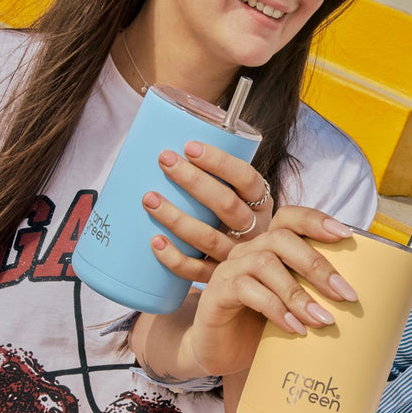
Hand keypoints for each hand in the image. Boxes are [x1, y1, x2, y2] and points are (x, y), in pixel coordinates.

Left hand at [141, 140, 272, 284]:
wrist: (255, 273)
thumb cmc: (233, 220)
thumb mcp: (239, 197)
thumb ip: (216, 175)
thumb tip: (169, 134)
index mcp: (262, 203)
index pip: (246, 179)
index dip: (220, 162)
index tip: (189, 146)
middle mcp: (255, 230)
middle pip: (226, 205)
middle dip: (193, 181)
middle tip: (164, 160)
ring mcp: (237, 256)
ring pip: (208, 238)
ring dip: (176, 218)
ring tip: (149, 199)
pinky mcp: (220, 279)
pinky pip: (197, 271)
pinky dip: (174, 258)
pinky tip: (154, 242)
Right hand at [185, 205, 357, 376]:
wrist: (221, 353)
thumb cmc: (261, 327)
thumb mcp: (293, 306)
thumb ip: (315, 293)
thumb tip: (358, 296)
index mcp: (268, 247)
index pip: (290, 217)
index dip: (316, 220)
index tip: (346, 235)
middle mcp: (247, 251)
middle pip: (282, 238)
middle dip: (318, 265)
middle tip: (346, 295)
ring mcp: (229, 269)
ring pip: (265, 263)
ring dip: (299, 293)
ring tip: (323, 320)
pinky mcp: (216, 293)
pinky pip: (246, 290)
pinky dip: (275, 309)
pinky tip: (295, 328)